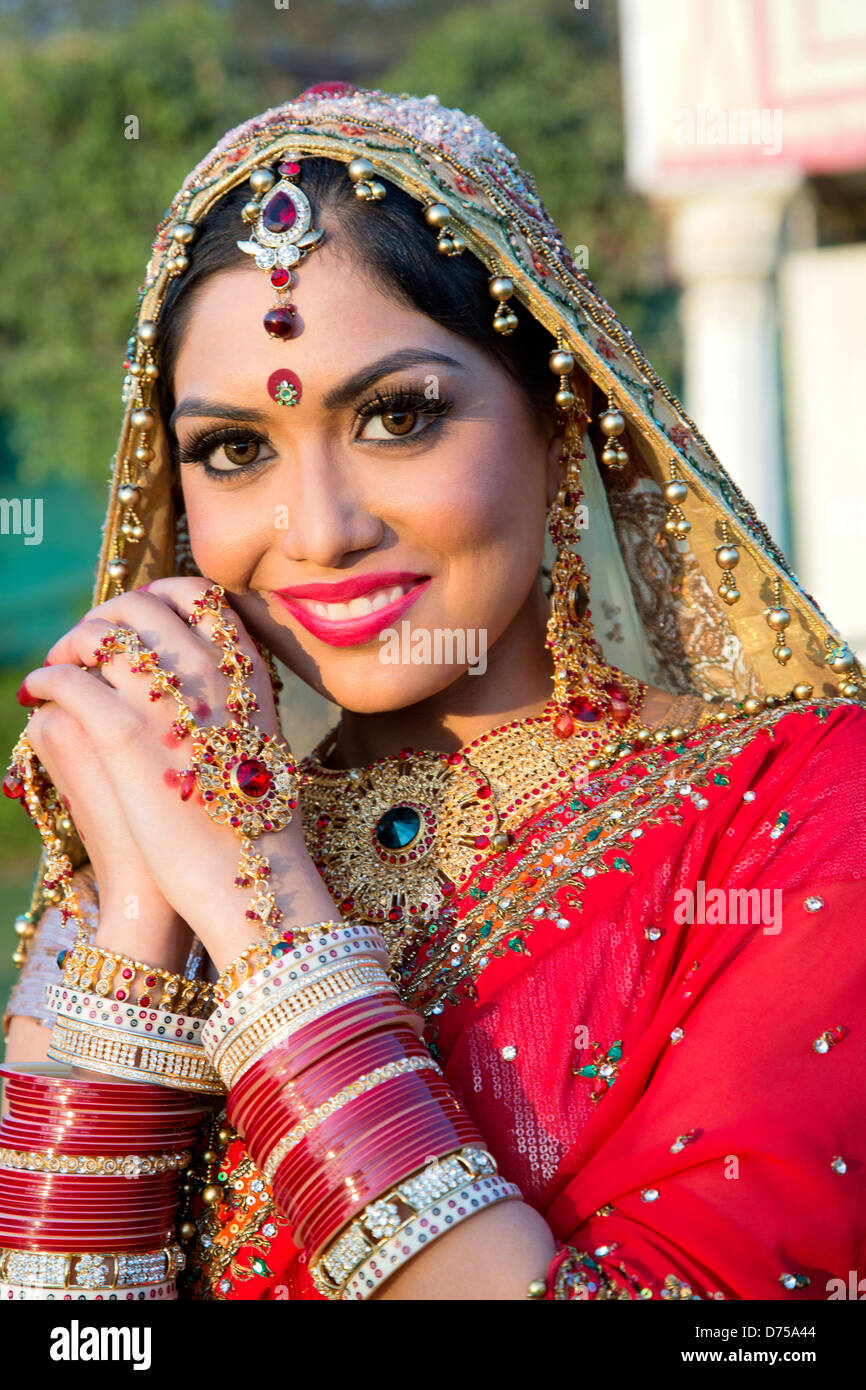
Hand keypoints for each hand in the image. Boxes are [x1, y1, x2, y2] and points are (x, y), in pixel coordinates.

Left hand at [19, 579, 337, 970]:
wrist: (248, 880)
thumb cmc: (255, 828)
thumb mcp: (263, 745)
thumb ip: (236, 704)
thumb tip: (203, 688)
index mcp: (247, 671)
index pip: (197, 595)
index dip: (156, 599)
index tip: (134, 623)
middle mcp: (208, 671)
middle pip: (141, 606)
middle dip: (104, 619)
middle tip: (84, 647)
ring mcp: (166, 699)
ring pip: (100, 633)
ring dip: (70, 643)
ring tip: (59, 666)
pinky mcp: (122, 734)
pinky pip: (66, 679)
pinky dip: (45, 679)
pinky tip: (38, 693)